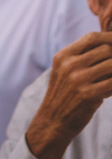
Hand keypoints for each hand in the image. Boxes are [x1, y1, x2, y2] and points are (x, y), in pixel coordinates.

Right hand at [25, 32, 111, 158]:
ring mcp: (78, 79)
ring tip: (111, 79)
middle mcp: (69, 65)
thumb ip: (83, 57)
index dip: (111, 38)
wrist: (53, 121)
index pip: (92, 38)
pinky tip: (111, 89)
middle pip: (106, 50)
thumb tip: (111, 48)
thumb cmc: (64, 95)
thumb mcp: (64, 71)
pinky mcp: (88, 94)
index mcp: (63, 56)